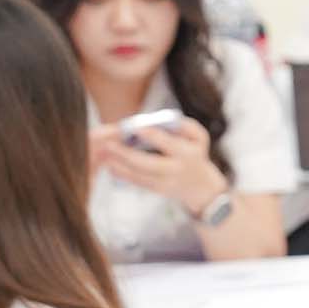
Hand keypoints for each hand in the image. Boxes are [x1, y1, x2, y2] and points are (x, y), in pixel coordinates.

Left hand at [93, 117, 226, 217]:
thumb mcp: (200, 138)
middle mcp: (175, 169)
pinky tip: (112, 166)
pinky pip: (137, 182)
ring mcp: (165, 182)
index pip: (166, 143)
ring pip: (138, 175)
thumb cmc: (195, 154)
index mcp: (186, 154)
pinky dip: (122, 174)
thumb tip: (167, 118)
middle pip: (147, 163)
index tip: (134, 126)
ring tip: (107, 155)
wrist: (201, 187)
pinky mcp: (156, 189)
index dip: (150, 134)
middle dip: (126, 154)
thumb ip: (186, 125)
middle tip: (109, 144)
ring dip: (120, 165)